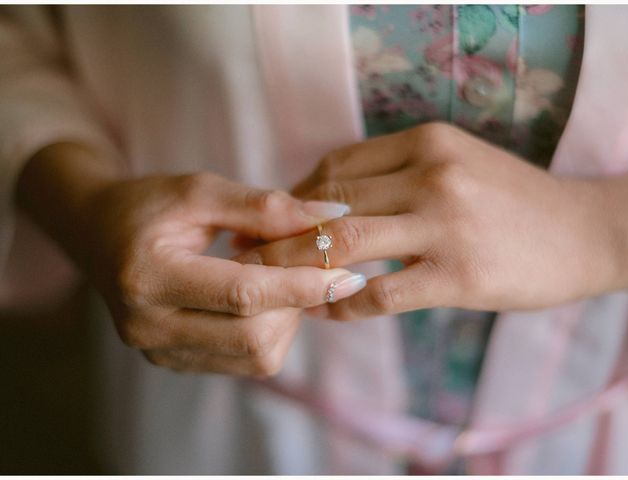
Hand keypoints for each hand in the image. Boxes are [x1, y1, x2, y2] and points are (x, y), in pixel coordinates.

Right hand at [17, 143, 363, 374]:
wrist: (97, 234)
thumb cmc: (148, 205)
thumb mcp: (200, 190)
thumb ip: (265, 205)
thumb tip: (332, 214)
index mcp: (148, 277)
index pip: (243, 294)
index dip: (301, 284)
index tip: (347, 273)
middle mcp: (148, 327)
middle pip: (254, 337)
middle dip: (296, 305)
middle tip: (309, 270)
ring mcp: (159, 353)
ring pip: (255, 356)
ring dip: (285, 319)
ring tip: (277, 280)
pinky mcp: (173, 363)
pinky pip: (242, 361)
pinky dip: (267, 331)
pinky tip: (261, 300)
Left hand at [237, 123, 627, 319]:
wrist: (583, 231)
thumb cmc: (509, 200)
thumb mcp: (453, 163)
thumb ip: (393, 174)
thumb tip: (322, 202)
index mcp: (425, 142)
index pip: (334, 168)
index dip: (292, 198)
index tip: (270, 222)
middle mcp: (431, 175)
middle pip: (329, 203)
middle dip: (280, 233)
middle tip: (250, 255)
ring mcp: (445, 226)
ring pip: (345, 245)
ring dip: (299, 268)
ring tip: (274, 286)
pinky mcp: (459, 277)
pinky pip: (381, 293)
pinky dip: (344, 304)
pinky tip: (328, 309)